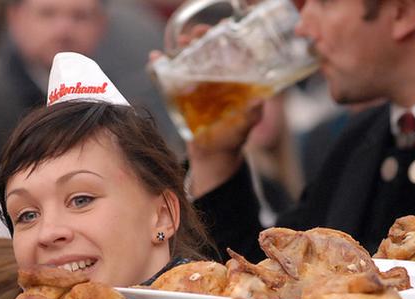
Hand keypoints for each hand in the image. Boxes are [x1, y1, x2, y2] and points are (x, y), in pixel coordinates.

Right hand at [149, 24, 262, 198]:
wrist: (213, 157)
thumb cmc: (233, 140)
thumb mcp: (245, 126)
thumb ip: (251, 114)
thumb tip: (258, 102)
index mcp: (233, 80)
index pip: (231, 50)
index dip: (228, 36)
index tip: (224, 26)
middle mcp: (215, 78)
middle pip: (207, 49)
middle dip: (201, 38)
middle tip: (196, 34)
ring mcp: (197, 85)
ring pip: (188, 58)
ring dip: (182, 47)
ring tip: (179, 43)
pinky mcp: (180, 94)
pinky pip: (170, 76)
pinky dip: (161, 65)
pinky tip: (155, 58)